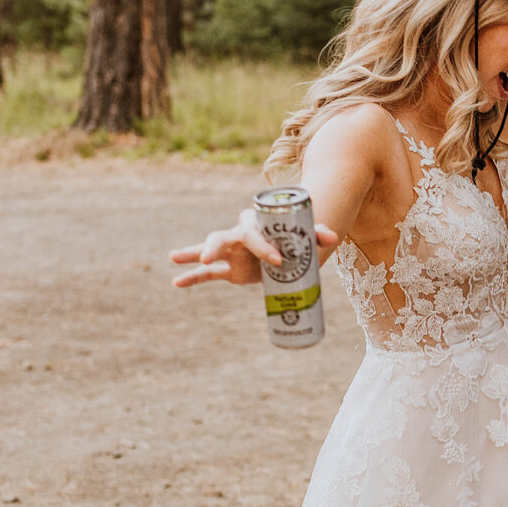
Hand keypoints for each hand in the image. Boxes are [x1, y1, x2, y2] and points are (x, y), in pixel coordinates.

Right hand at [170, 207, 339, 288]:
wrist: (290, 251)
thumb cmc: (295, 240)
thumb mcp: (305, 237)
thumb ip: (316, 233)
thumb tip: (332, 238)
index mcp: (257, 224)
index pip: (254, 231)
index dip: (263, 245)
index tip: (277, 261)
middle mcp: (239, 234)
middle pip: (222, 235)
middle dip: (213, 245)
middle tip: (207, 257)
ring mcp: (232, 252)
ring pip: (209, 249)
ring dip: (195, 253)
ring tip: (175, 257)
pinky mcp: (229, 269)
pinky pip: (207, 274)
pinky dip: (192, 278)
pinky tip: (176, 283)